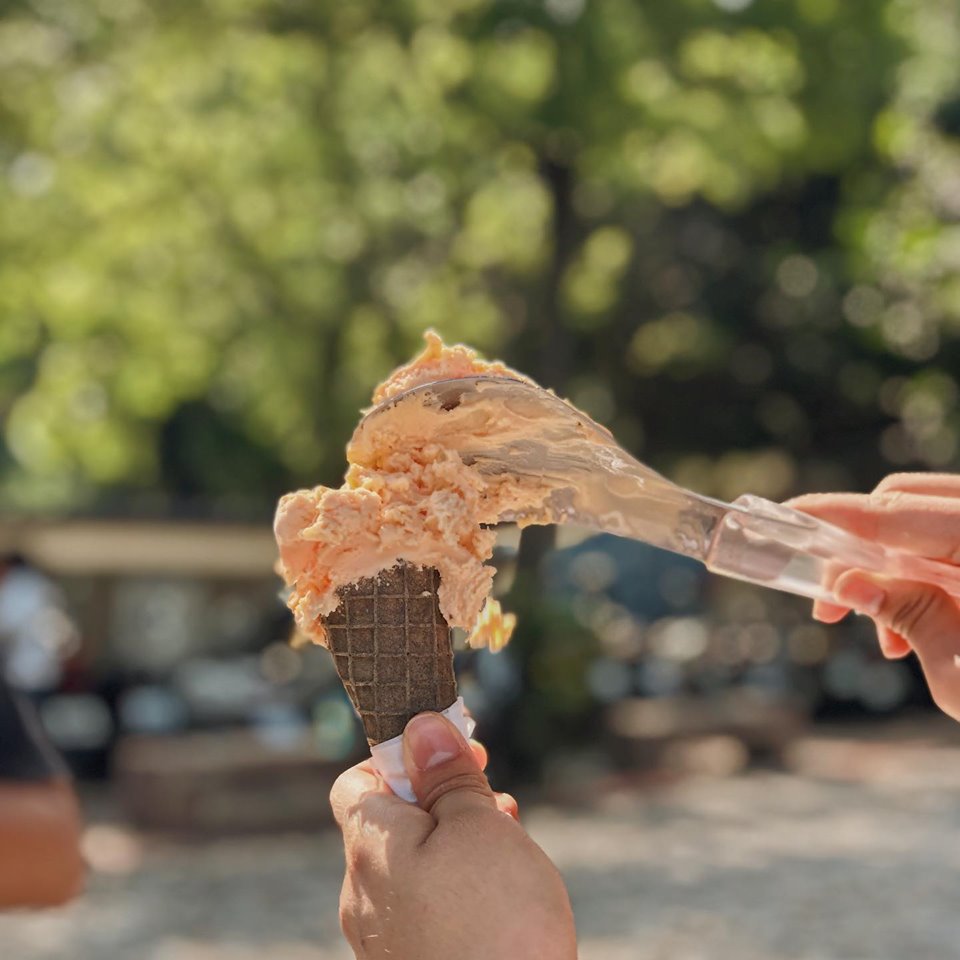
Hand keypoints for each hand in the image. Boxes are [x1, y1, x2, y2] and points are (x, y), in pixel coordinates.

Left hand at [330, 713, 576, 959]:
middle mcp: (361, 896)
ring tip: (505, 839)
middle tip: (490, 795)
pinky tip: (498, 895)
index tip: (451, 755)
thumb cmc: (496, 923)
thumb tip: (421, 725)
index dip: (400, 758)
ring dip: (452, 843)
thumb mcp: (479, 825)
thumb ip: (447, 775)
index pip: (354, 782)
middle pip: (388, 823)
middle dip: (438, 800)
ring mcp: (382, 942)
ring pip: (410, 869)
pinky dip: (455, 889)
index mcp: (369, 848)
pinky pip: (423, 912)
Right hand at [791, 472, 959, 720]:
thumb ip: (910, 614)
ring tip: (877, 638)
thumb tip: (846, 584)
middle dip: (856, 549)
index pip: (900, 512)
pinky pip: (949, 546)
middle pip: (910, 504)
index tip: (784, 517)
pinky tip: (911, 636)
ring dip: (887, 570)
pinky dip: (921, 579)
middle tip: (826, 605)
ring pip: (927, 525)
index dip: (835, 515)